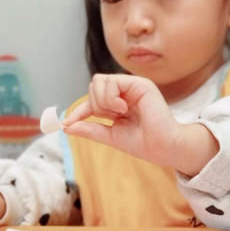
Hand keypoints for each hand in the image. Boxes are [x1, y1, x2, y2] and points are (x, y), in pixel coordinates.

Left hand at [62, 74, 217, 175]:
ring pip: (99, 82)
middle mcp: (126, 90)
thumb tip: (67, 127)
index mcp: (119, 101)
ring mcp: (133, 85)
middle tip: (112, 117)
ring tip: (121, 113)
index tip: (66, 124)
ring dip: (103, 102)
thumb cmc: (142, 143)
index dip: (79, 110)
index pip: (93, 98)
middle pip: (94, 85)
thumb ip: (90, 129)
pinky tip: (123, 108)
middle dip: (95, 105)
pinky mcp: (140, 84)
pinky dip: (111, 98)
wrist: (162, 148)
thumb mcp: (110, 135)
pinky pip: (112, 82)